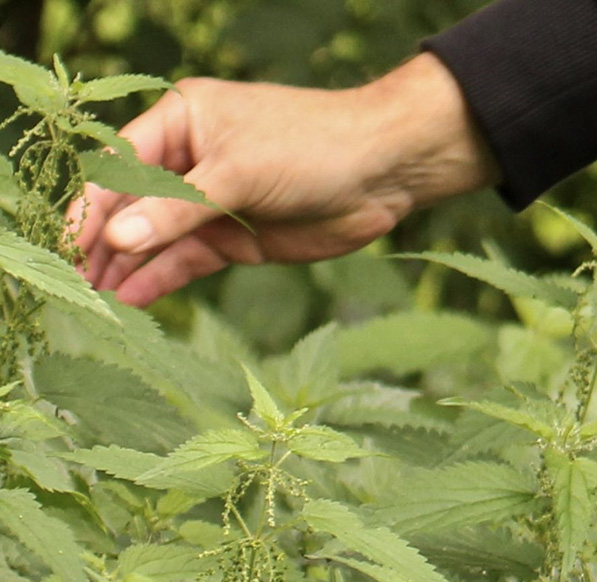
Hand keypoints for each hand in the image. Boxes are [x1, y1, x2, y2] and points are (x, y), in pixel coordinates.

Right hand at [71, 53, 499, 306]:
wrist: (383, 171)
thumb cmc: (312, 146)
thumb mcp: (239, 173)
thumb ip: (179, 209)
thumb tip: (118, 238)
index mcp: (182, 122)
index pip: (120, 165)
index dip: (91, 204)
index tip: (69, 242)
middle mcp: (191, 161)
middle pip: (132, 206)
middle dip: (103, 242)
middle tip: (76, 282)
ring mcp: (214, 203)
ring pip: (157, 238)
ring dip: (128, 267)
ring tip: (98, 301)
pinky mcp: (238, 237)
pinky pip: (188, 260)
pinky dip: (163, 278)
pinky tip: (135, 299)